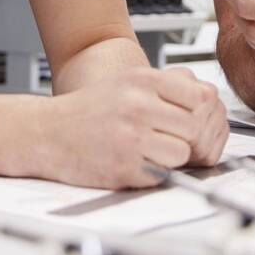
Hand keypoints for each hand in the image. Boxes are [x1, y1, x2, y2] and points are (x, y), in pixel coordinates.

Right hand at [45, 67, 227, 188]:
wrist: (47, 132)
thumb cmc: (89, 109)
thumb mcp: (126, 82)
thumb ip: (165, 86)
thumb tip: (208, 99)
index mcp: (141, 80)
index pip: (199, 94)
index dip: (197, 110)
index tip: (187, 118)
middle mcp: (138, 104)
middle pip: (194, 126)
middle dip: (186, 136)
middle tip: (168, 138)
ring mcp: (131, 137)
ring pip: (182, 153)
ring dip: (171, 157)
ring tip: (150, 150)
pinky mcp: (124, 167)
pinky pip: (161, 174)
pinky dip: (153, 172)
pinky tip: (134, 161)